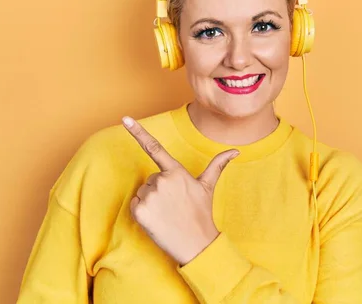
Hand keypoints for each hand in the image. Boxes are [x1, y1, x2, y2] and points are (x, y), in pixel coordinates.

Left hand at [122, 116, 238, 265]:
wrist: (196, 243)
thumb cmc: (201, 213)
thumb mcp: (208, 186)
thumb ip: (218, 164)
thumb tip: (236, 151)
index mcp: (176, 172)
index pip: (155, 148)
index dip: (138, 132)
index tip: (125, 119)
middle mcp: (162, 181)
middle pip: (151, 179)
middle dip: (159, 190)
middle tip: (173, 205)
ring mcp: (150, 196)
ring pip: (143, 192)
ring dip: (151, 201)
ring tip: (167, 213)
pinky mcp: (140, 211)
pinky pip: (135, 204)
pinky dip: (142, 213)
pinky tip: (157, 220)